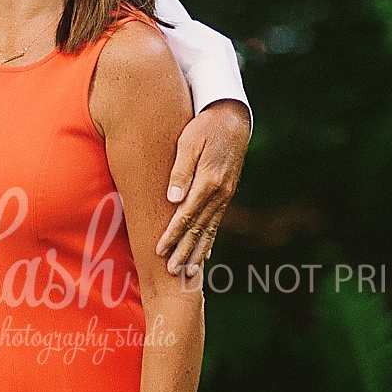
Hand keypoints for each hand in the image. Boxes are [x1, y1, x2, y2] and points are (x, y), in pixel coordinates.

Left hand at [155, 99, 249, 275]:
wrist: (232, 119)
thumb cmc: (204, 127)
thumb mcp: (188, 143)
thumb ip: (181, 171)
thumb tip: (173, 199)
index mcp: (208, 182)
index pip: (186, 215)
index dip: (172, 235)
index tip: (159, 250)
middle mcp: (219, 194)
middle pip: (198, 228)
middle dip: (184, 251)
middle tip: (172, 271)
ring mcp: (225, 196)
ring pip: (209, 229)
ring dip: (197, 251)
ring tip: (188, 271)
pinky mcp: (226, 194)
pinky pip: (216, 222)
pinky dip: (209, 239)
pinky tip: (205, 252)